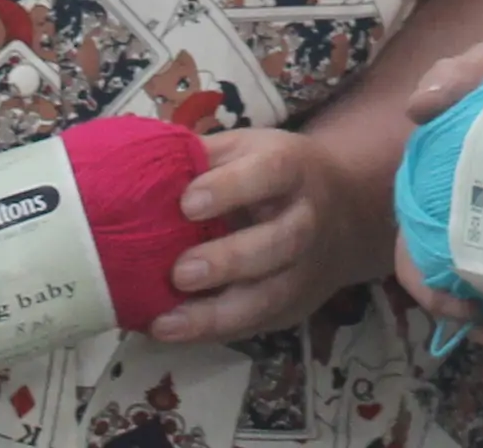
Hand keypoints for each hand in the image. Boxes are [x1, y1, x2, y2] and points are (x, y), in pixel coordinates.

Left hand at [153, 128, 394, 343]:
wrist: (341, 211)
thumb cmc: (270, 174)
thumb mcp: (245, 149)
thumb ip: (202, 157)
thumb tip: (141, 165)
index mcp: (292, 168)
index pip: (270, 173)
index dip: (231, 188)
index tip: (187, 204)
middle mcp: (306, 220)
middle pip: (280, 242)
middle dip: (230, 260)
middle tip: (180, 272)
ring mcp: (305, 269)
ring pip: (271, 297)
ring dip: (217, 315)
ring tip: (167, 322)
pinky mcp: (294, 306)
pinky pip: (256, 325)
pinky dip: (213, 333)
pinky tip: (172, 332)